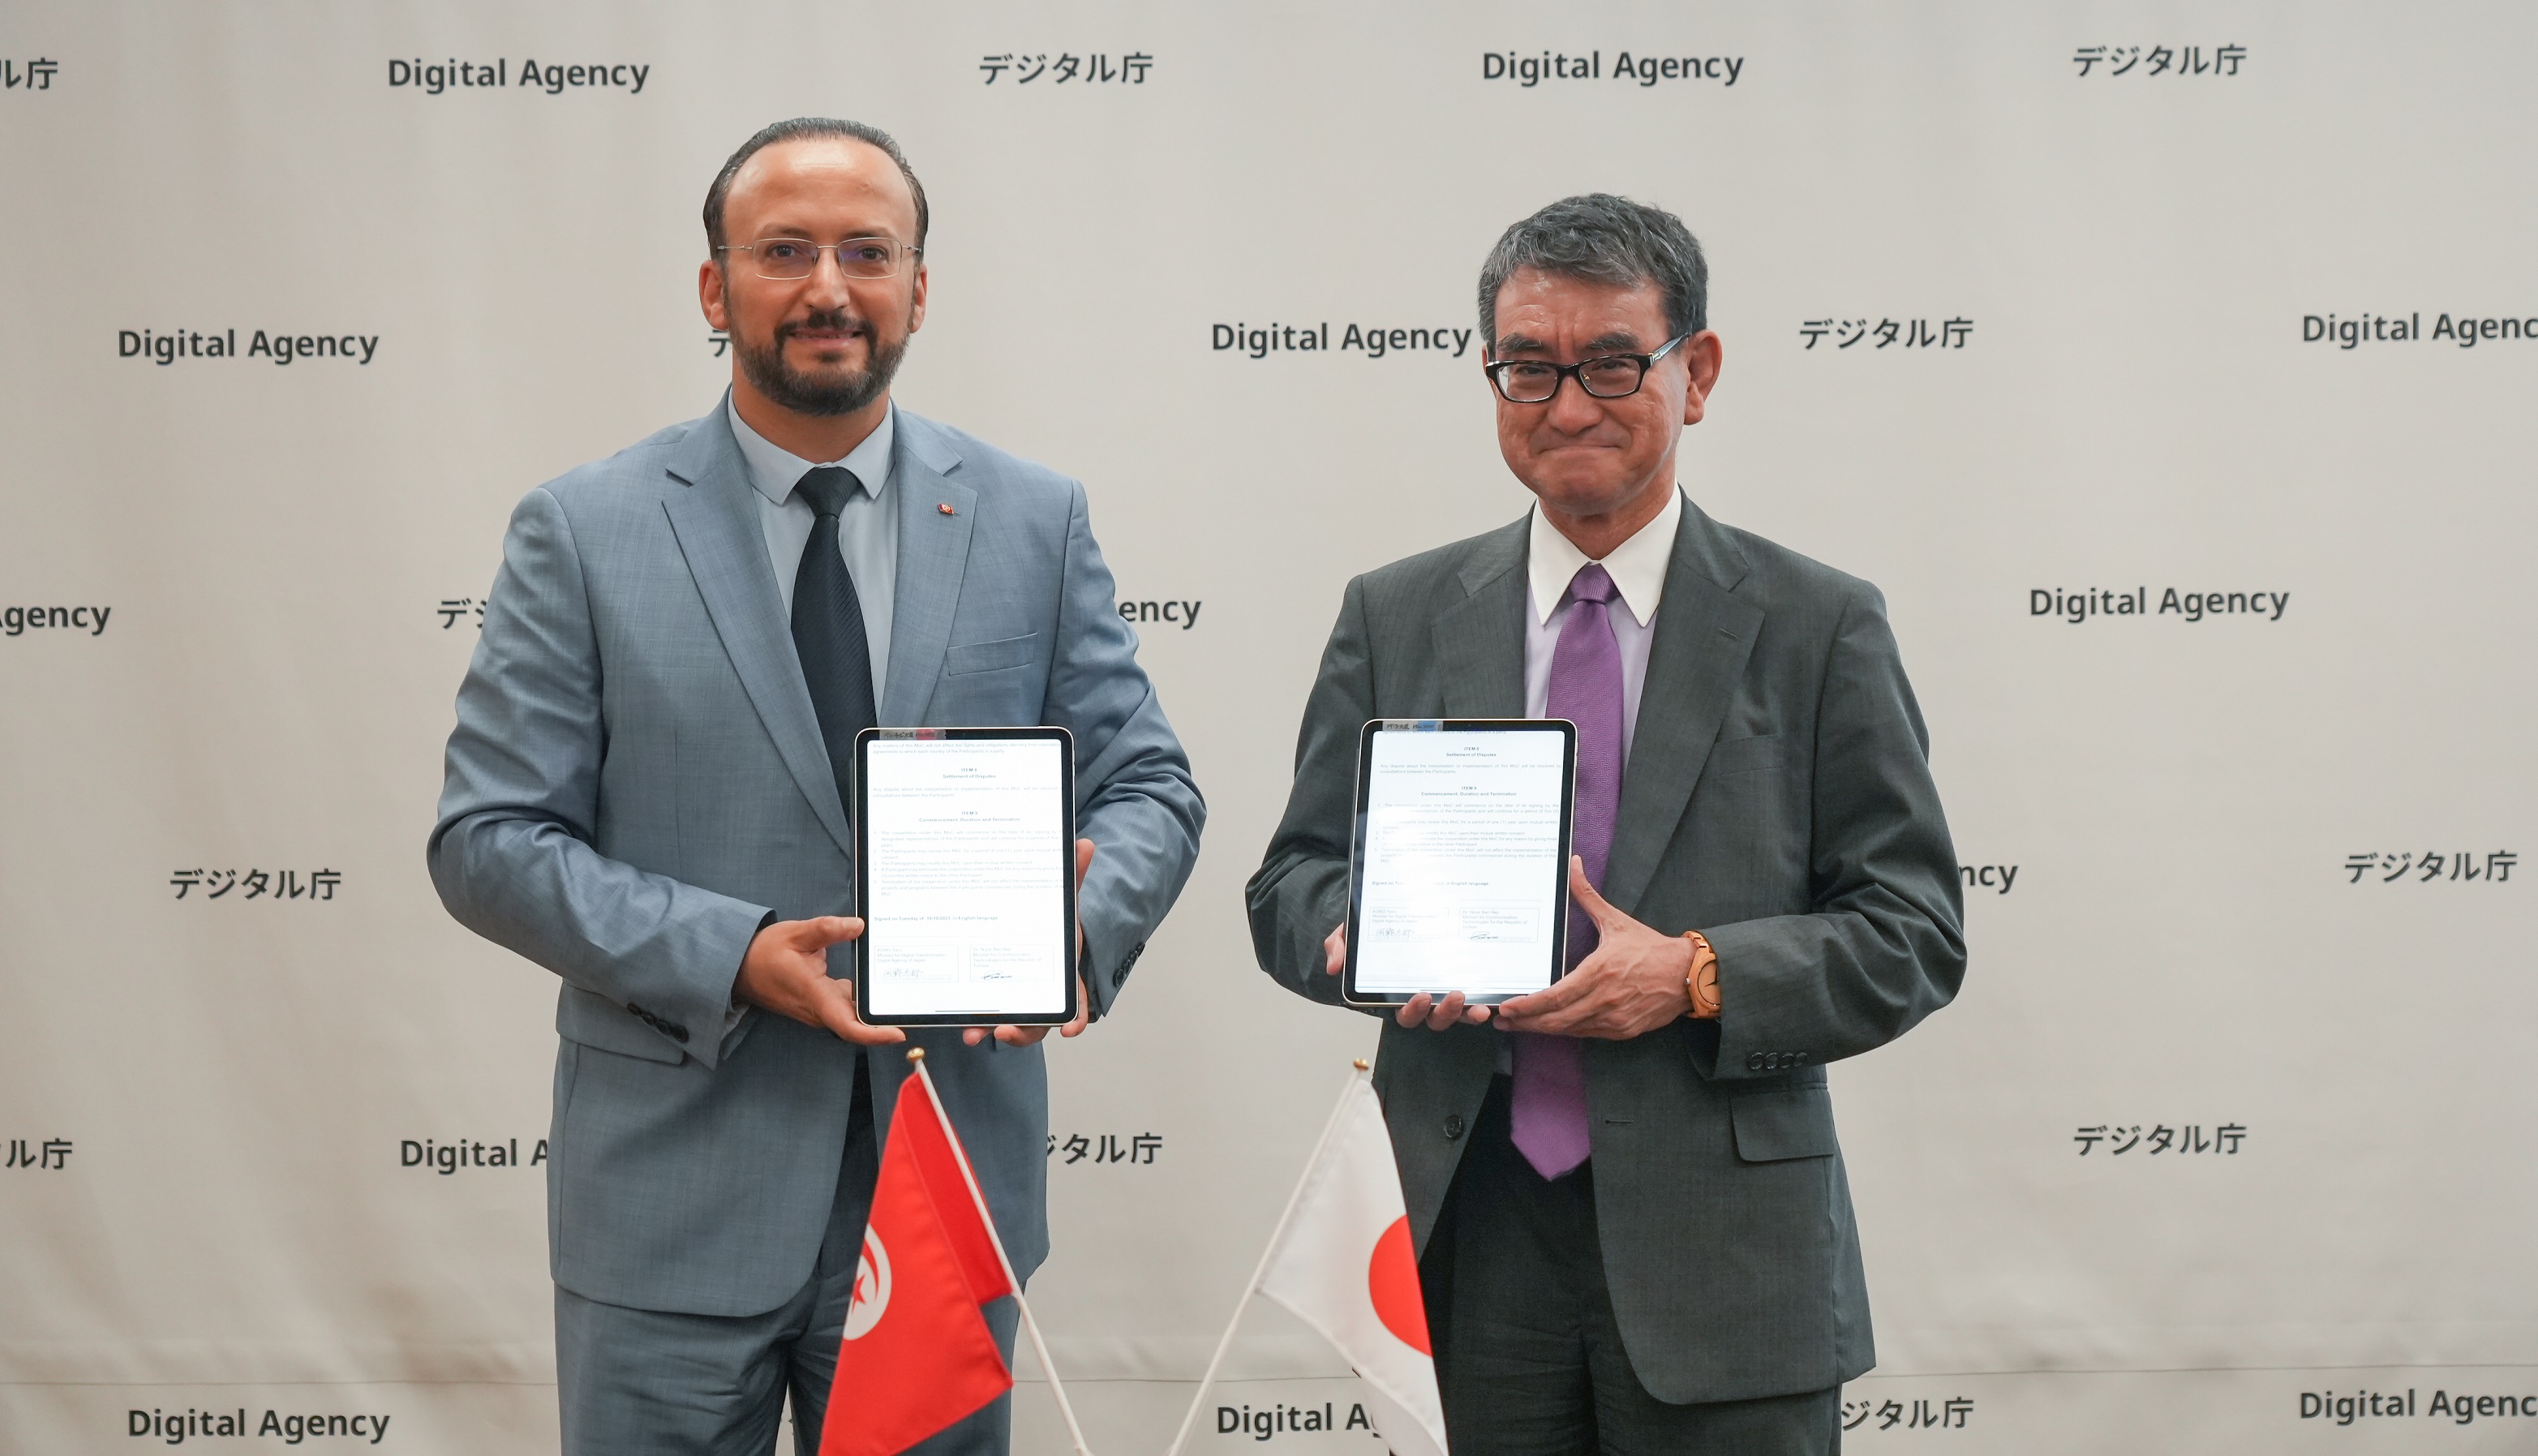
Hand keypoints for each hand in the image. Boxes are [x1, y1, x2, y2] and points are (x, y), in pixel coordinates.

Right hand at [735, 916, 905, 1045]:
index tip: (898, 1033)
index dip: (874, 1034)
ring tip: (905, 987)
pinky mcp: (820, 1005)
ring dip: (874, 1006)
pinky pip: (846, 1006)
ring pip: (852, 1013)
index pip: (847, 1026)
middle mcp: (819, 1010)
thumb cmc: (765, 952)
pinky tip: (878, 980)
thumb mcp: (795, 933)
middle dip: (885, 1016)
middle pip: (857, 1022)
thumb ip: (827, 929)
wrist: (740, 968)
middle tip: (914, 1000)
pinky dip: (861, 997)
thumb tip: (859, 926)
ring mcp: (819, 1010)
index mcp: (814, 996)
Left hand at [965, 838, 1097, 1046]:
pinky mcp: (992, 1000)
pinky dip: (973, 1021)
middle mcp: (1042, 996)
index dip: (1075, 1019)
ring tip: (973, 1033)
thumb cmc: (1051, 923)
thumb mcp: (1061, 901)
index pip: (1076, 1005)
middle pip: (1037, 1025)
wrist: (1027, 927)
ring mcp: (1016, 1001)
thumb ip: (1072, 877)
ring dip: (990, 1031)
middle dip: (1021, 1033)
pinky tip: (957, 1020)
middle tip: (1004, 1032)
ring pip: (1008, 1026)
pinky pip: (984, 1017)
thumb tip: (1084, 843)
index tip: (1069, 1030)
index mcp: (1064, 977)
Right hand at [1323, 923, 1490, 1029]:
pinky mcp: (1464, 982)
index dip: (1413, 1010)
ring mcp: (1445, 992)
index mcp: (1397, 993)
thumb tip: (1334, 967)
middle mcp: (1424, 999)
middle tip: (1454, 995)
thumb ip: (1340, 946)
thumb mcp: (1351, 931)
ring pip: (1458, 1015)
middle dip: (1445, 1013)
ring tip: (1479, 1005)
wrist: (1393, 909)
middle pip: (1435, 1019)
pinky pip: (1476, 998)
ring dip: (1468, 1014)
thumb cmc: (1372, 929)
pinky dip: (1486, 1002)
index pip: (1404, 1011)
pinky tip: (1495, 998)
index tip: (1420, 996)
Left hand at [1494, 857, 1695, 1040]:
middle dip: (1526, 1023)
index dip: (1529, 1006)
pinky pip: (1588, 1034)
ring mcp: (1614, 1019)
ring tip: (1520, 1025)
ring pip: (1570, 1031)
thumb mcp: (1616, 920)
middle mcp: (1604, 999)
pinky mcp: (1623, 1031)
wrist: (1689, 975)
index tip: (1508, 1007)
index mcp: (1599, 972)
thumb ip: (1587, 895)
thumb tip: (1572, 864)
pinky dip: (1568, 1031)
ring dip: (1543, 1029)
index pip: (1556, 997)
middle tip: (1502, 1021)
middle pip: (1557, 1021)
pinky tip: (1552, 1026)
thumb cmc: (1651, 948)